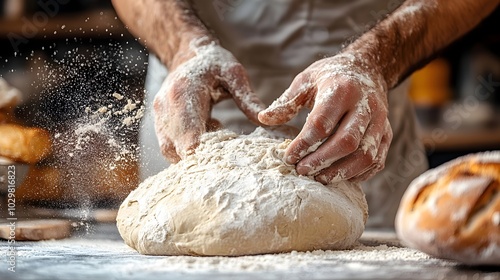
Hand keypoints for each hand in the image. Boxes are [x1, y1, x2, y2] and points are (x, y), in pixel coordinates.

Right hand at [154, 38, 264, 162]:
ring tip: (216, 134)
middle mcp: (166, 107)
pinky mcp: (160, 121)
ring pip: (170, 151)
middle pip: (177, 149)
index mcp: (184, 93)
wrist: (188, 52)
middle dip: (200, 157)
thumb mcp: (235, 73)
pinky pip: (170, 145)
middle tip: (224, 151)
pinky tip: (207, 130)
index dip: (204, 153)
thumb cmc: (214, 62)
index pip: (188, 137)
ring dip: (193, 153)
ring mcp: (160, 116)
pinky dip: (187, 148)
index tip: (224, 157)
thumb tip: (264, 120)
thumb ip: (247, 97)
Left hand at [258, 53, 392, 183]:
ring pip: (365, 155)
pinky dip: (359, 174)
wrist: (367, 69)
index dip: (303, 143)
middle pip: (346, 142)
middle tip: (302, 171)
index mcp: (341, 89)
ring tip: (320, 178)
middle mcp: (366, 105)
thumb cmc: (330, 76)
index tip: (288, 157)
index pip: (321, 123)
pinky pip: (377, 160)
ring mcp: (380, 121)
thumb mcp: (305, 81)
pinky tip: (340, 177)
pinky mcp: (387, 133)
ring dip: (341, 172)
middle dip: (322, 161)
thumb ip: (286, 102)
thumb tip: (263, 119)